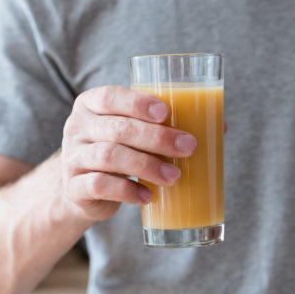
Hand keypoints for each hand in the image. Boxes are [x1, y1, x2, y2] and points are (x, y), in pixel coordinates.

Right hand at [61, 85, 196, 220]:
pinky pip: (100, 186)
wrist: (84, 190)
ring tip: (174, 176)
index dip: (138, 103)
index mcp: (91, 104)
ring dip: (147, 166)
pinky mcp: (74, 187)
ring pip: (109, 157)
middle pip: (117, 129)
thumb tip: (221, 125)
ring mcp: (72, 158)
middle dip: (157, 138)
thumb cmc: (120, 151)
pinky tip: (149, 196)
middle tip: (188, 147)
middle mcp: (76, 127)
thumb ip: (167, 124)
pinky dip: (128, 192)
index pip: (109, 96)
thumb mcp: (134, 132)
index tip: (166, 113)